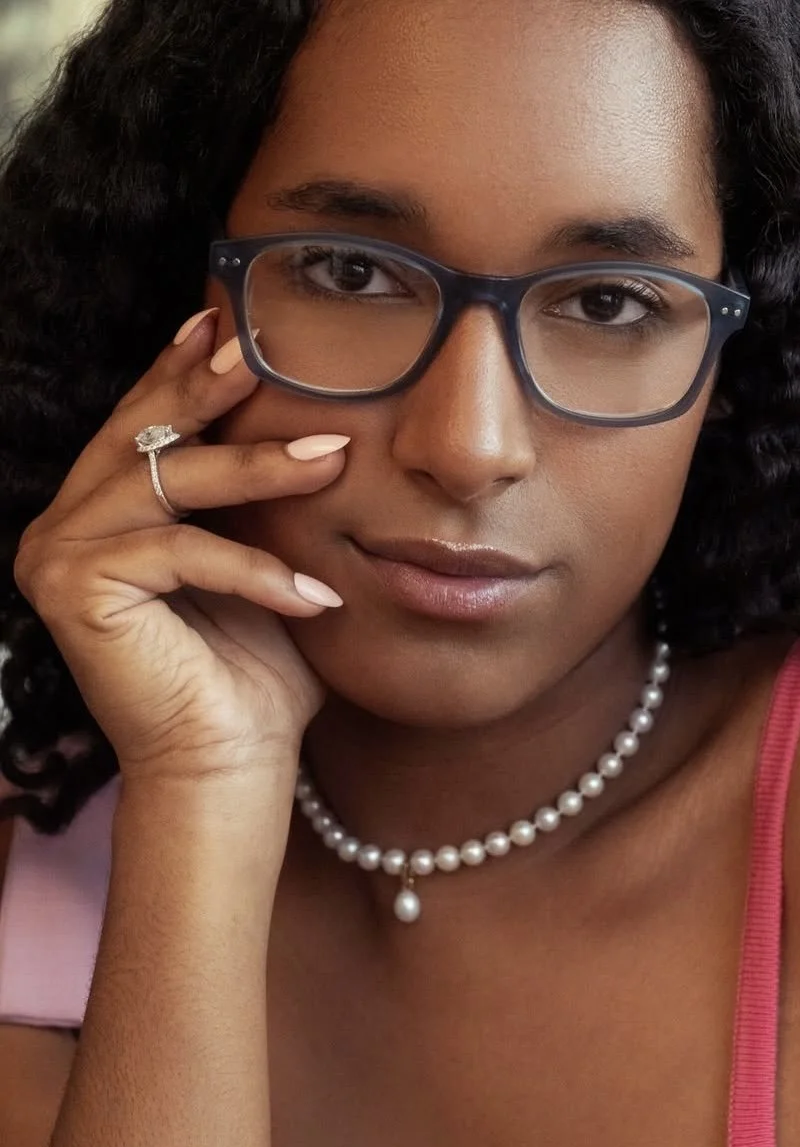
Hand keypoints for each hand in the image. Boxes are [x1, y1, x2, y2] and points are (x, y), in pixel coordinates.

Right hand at [14, 308, 348, 784]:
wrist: (231, 762)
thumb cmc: (255, 672)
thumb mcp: (261, 563)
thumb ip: (257, 503)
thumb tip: (308, 421)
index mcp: (103, 516)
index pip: (142, 428)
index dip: (182, 372)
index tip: (228, 321)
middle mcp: (65, 526)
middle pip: (144, 438)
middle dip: (209, 393)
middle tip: (265, 353)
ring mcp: (57, 555)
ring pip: (169, 485)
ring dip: (258, 473)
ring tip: (333, 461)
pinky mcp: (72, 589)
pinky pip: (180, 551)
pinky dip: (253, 570)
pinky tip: (313, 596)